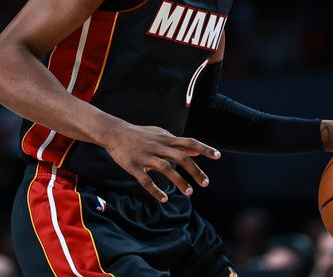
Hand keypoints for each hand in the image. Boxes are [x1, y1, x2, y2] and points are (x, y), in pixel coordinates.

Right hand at [101, 121, 220, 201]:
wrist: (114, 132)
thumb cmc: (140, 135)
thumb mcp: (161, 135)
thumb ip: (178, 143)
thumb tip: (197, 150)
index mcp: (166, 139)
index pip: (189, 142)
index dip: (204, 148)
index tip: (218, 156)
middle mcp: (158, 147)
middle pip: (181, 157)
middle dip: (195, 171)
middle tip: (206, 184)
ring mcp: (145, 156)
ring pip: (166, 169)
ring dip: (179, 181)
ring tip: (189, 192)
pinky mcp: (133, 166)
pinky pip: (145, 180)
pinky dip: (155, 190)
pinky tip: (164, 199)